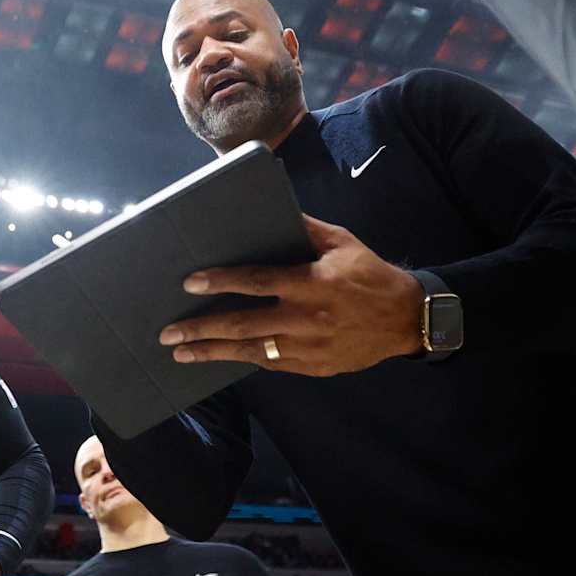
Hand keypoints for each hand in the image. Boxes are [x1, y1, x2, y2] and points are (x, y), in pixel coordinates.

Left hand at [158, 214, 422, 376]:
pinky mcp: (313, 367)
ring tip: (181, 354)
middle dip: (202, 329)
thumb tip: (272, 208)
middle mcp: (307, 319)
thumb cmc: (369, 274)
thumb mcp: (342, 242)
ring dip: (213, 353)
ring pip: (252, 352)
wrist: (406, 320)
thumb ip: (305, 228)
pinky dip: (244, 360)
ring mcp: (309, 348)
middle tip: (169, 333)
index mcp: (313, 283)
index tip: (190, 283)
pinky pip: (271, 365)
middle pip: (244, 325)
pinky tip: (219, 358)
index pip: (257, 282)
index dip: (222, 282)